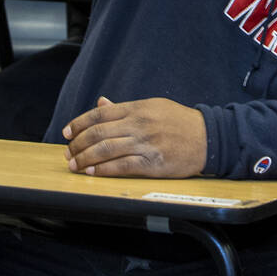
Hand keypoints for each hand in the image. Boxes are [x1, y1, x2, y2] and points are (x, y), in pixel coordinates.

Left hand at [62, 96, 206, 177]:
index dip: (79, 123)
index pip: (101, 113)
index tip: (67, 132)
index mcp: (140, 108)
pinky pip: (121, 166)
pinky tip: (91, 172)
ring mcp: (146, 143)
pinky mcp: (152, 163)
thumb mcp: (154, 107)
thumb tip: (100, 103)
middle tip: (68, 153)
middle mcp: (140, 124)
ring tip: (74, 165)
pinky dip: (102, 170)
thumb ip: (125, 108)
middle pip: (99, 132)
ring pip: (106, 150)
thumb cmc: (180, 122)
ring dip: (84, 159)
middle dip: (77, 144)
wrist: (209, 137)